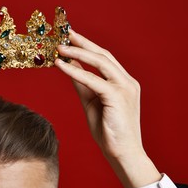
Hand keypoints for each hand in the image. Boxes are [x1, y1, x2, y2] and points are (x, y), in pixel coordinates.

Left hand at [55, 29, 160, 187]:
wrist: (122, 153)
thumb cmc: (108, 129)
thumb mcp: (91, 101)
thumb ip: (82, 82)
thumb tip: (69, 64)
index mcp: (122, 81)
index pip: (104, 58)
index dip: (87, 45)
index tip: (71, 37)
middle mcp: (126, 81)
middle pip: (103, 55)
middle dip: (83, 42)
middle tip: (65, 34)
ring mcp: (124, 87)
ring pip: (100, 62)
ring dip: (78, 52)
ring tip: (60, 47)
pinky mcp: (118, 97)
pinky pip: (93, 80)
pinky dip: (76, 71)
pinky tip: (62, 65)